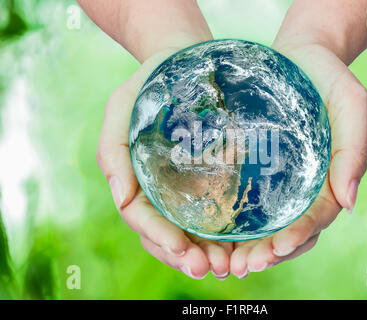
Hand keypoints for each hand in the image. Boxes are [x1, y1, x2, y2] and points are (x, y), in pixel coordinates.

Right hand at [96, 50, 232, 279]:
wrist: (184, 61)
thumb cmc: (150, 84)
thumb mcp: (121, 108)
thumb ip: (113, 151)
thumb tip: (121, 200)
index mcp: (135, 179)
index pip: (144, 218)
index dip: (161, 238)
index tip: (182, 251)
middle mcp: (160, 190)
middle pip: (168, 234)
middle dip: (186, 256)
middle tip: (211, 269)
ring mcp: (185, 188)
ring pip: (192, 232)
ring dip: (208, 254)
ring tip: (229, 266)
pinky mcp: (211, 180)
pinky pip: (216, 214)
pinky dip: (225, 235)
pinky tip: (241, 246)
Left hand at [230, 43, 366, 277]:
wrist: (300, 56)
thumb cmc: (328, 79)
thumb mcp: (352, 106)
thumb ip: (354, 151)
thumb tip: (349, 203)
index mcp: (329, 178)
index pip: (316, 217)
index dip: (298, 236)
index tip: (277, 248)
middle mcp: (304, 186)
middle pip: (290, 230)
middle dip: (269, 252)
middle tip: (243, 266)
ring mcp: (280, 179)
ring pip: (266, 224)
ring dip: (249, 247)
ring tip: (225, 262)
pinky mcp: (257, 168)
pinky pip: (246, 201)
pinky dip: (234, 223)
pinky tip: (213, 233)